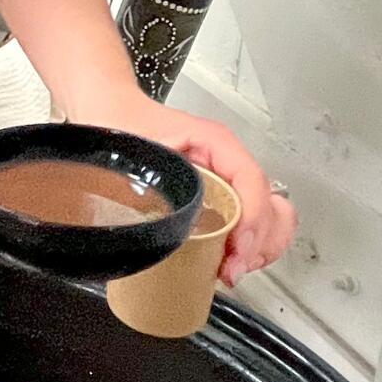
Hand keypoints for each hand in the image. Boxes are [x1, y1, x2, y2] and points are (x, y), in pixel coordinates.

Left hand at [67, 83, 297, 286]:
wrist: (109, 112)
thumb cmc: (122, 124)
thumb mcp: (135, 153)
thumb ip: (150, 185)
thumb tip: (161, 232)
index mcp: (215, 143)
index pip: (252, 182)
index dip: (252, 221)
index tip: (237, 250)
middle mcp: (228, 161)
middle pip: (271, 206)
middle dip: (257, 243)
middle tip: (230, 268)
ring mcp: (229, 180)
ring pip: (271, 218)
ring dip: (258, 249)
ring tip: (230, 269)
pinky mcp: (222, 197)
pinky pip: (253, 224)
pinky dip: (251, 247)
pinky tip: (229, 261)